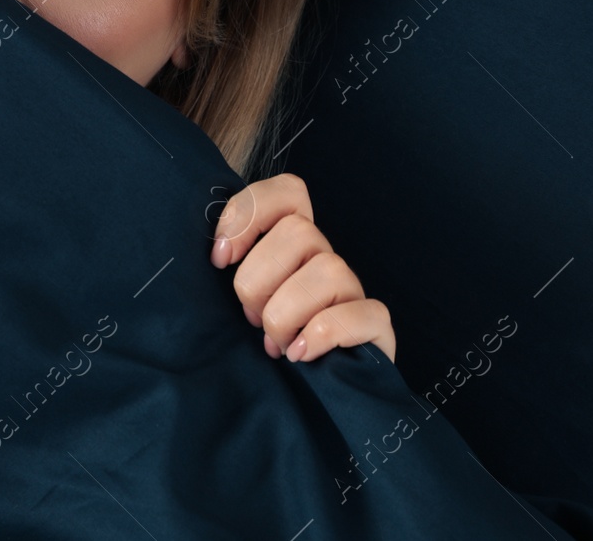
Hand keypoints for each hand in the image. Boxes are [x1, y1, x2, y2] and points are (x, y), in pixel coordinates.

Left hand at [210, 172, 395, 363]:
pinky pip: (356, 314)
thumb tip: (216, 253)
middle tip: (250, 318)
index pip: (288, 192)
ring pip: (327, 270)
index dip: (250, 213)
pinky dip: (321, 335)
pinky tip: (300, 355)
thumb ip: (233, 268)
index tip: (220, 257)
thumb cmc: (267, 341)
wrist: (309, 399)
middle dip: (258, 281)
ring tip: (275, 344)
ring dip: (286, 315)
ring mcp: (355, 291)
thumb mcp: (242, 300)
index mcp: (294, 245)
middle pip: (299, 232)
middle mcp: (326, 260)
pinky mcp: (376, 326)